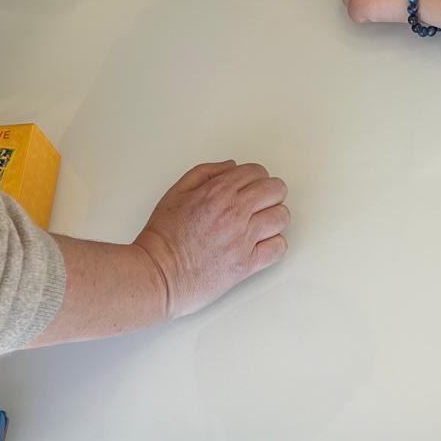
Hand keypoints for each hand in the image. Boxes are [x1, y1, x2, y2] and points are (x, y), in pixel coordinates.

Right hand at [134, 160, 288, 318]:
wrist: (158, 274)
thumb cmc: (163, 237)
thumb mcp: (176, 192)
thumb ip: (206, 173)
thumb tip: (232, 166)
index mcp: (217, 192)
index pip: (257, 171)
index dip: (257, 176)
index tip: (252, 186)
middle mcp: (234, 212)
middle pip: (276, 190)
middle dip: (271, 193)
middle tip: (261, 202)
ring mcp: (243, 238)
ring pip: (281, 217)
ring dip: (273, 218)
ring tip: (260, 224)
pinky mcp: (247, 264)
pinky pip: (279, 247)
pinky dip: (274, 244)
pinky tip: (261, 244)